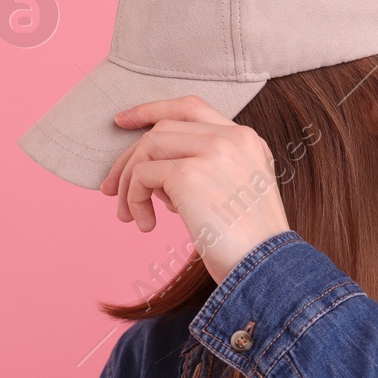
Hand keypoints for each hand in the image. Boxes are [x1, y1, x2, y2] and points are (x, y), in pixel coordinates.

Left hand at [99, 96, 290, 283]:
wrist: (267, 269)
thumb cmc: (248, 244)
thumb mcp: (236, 193)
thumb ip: (208, 170)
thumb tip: (153, 171)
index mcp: (246, 140)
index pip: (190, 107)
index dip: (152, 109)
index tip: (123, 121)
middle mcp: (231, 137)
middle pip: (162, 129)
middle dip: (129, 158)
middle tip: (110, 189)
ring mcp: (211, 151)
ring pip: (147, 148)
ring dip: (128, 183)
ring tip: (128, 214)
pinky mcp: (189, 173)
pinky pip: (142, 175)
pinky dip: (134, 199)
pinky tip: (145, 225)